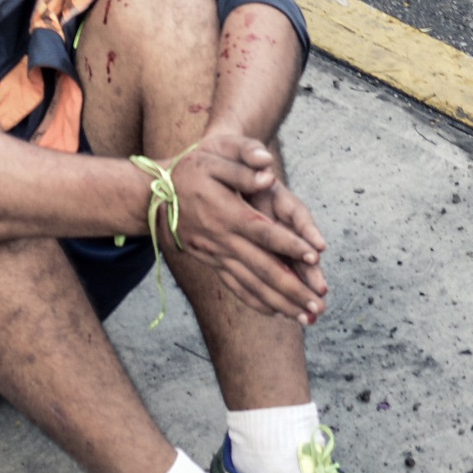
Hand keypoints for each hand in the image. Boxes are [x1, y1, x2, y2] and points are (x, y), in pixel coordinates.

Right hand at [166, 135, 328, 323]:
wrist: (155, 194)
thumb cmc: (190, 169)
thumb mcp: (213, 153)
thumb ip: (242, 160)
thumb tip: (268, 172)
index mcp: (227, 212)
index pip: (263, 231)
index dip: (288, 244)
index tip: (313, 257)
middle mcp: (223, 240)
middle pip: (263, 268)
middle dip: (293, 289)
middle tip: (318, 307)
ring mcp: (217, 255)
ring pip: (252, 284)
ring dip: (281, 303)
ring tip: (307, 319)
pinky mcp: (212, 263)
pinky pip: (236, 286)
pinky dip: (257, 301)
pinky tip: (277, 313)